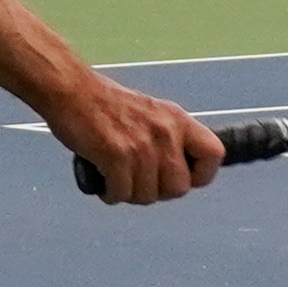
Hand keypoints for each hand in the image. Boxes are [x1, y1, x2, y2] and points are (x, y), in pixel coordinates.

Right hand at [49, 75, 222, 204]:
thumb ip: (168, 138)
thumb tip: (178, 171)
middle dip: (157, 192)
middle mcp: (164, 132)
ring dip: (130, 194)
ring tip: (116, 178)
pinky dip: (111, 194)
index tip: (183, 178)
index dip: (201, 175)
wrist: (72, 90)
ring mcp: (141, 145)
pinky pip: (121, 194)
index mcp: (177, 120)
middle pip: (178, 188)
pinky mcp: (115, 155)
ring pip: (147, 196)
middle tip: (138, 181)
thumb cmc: (107, 104)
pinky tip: (104, 181)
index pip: (214, 154)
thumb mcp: (152, 113)